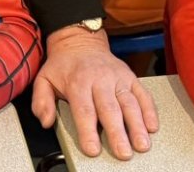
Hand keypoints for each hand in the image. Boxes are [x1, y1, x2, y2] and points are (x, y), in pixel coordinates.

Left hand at [32, 27, 157, 158]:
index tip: (92, 149)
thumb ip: (41, 101)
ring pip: (130, 103)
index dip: (88, 131)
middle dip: (118, 133)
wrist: (80, 41)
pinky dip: (150, 110)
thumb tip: (46, 120)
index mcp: (78, 82)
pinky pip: (142, 93)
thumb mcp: (44, 79)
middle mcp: (100, 79)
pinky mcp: (130, 77)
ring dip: (137, 125)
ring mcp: (118, 78)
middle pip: (110, 109)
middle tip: (123, 153)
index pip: (84, 110)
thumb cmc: (64, 65)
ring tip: (142, 144)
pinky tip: (152, 125)